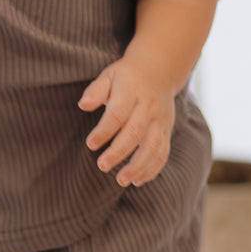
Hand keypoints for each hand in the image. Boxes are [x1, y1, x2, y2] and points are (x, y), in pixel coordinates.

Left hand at [78, 57, 175, 186]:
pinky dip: (152, 169)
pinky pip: (163, 152)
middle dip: (119, 152)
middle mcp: (148, 107)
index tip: (90, 144)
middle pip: (135, 132)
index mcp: (131, 91)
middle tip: (102, 166)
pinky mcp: (167, 131)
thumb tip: (83, 104)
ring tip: (121, 180)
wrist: (158, 71)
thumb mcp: (109, 75)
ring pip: (153, 146)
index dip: (104, 130)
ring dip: (138, 166)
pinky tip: (137, 180)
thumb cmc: (126, 76)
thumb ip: (96, 90)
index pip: (118, 113)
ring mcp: (160, 120)